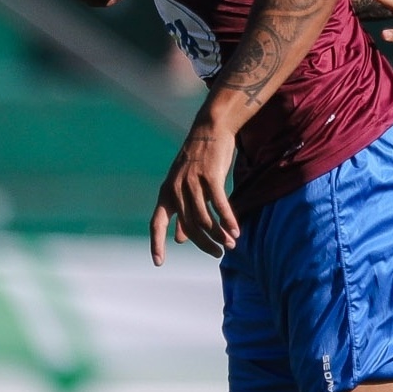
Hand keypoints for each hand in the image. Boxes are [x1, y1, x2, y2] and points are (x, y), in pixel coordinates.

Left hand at [151, 115, 238, 262]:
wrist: (210, 129)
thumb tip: (179, 240)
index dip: (156, 243)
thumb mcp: (184, 186)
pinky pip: (220, 205)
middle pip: (189, 226)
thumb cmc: (198, 160)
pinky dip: (228, 221)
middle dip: (204, 244)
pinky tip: (236, 231)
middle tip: (217, 253)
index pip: (157, 223)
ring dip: (219, 235)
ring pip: (205, 219)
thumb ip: (181, 213)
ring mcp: (192, 182)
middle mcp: (176, 189)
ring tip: (231, 244)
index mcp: (166, 192)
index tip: (158, 262)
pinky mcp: (210, 176)